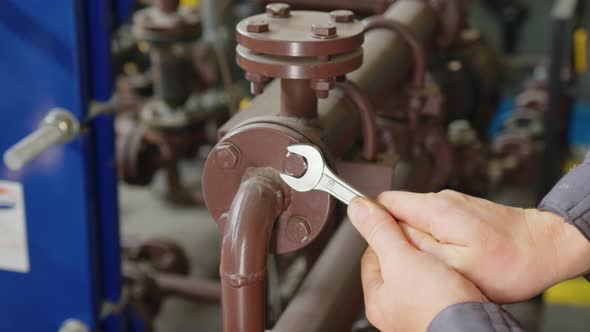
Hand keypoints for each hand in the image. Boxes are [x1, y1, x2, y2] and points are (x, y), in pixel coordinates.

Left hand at [347, 198, 486, 331]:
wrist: (472, 329)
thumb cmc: (435, 307)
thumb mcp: (401, 259)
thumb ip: (380, 232)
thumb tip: (358, 209)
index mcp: (377, 300)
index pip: (372, 255)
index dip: (384, 234)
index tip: (395, 221)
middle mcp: (394, 311)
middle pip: (396, 265)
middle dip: (409, 248)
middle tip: (422, 237)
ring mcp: (418, 313)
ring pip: (419, 274)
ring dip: (429, 260)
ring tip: (440, 253)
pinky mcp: (442, 313)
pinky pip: (440, 285)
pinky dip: (446, 274)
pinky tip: (454, 271)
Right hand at [377, 190, 589, 302]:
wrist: (547, 248)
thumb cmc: (510, 262)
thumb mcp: (454, 265)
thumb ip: (415, 246)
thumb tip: (383, 232)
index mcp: (435, 209)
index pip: (383, 203)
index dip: (373, 222)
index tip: (375, 242)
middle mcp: (441, 199)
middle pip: (398, 212)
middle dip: (398, 237)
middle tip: (418, 262)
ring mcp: (452, 203)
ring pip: (416, 220)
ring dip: (418, 242)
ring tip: (439, 263)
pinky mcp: (461, 211)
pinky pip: (433, 224)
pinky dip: (435, 241)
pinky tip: (452, 258)